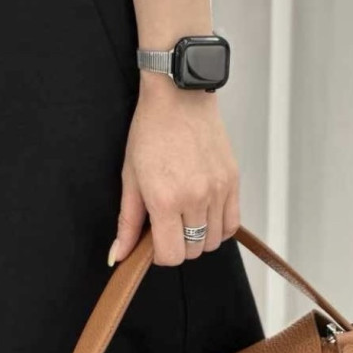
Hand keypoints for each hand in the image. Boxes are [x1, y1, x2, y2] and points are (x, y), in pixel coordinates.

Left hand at [108, 73, 240, 266]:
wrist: (179, 96)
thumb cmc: (151, 131)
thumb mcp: (130, 178)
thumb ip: (128, 222)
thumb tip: (119, 255)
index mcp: (165, 200)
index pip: (171, 256)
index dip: (160, 256)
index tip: (154, 243)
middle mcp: (195, 198)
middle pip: (193, 251)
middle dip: (178, 246)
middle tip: (167, 227)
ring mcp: (218, 190)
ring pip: (214, 241)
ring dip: (199, 238)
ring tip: (185, 218)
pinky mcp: (233, 181)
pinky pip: (232, 223)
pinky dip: (219, 227)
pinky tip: (205, 215)